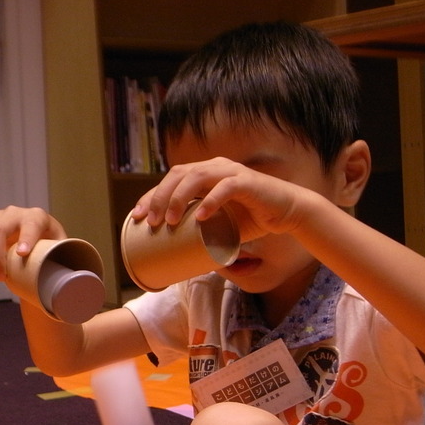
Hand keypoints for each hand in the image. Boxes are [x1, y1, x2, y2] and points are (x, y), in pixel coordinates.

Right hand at [0, 207, 66, 281]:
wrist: (44, 247)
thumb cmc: (57, 255)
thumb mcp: (65, 259)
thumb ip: (68, 266)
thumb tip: (78, 288)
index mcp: (38, 217)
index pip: (30, 224)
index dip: (26, 238)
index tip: (22, 255)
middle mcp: (16, 213)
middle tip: (1, 278)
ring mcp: (0, 217)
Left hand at [128, 158, 309, 244]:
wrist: (287, 212)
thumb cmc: (253, 218)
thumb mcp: (221, 224)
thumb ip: (201, 231)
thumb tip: (178, 256)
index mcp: (205, 174)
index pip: (171, 179)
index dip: (150, 196)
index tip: (136, 217)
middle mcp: (215, 167)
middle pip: (178, 175)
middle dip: (159, 198)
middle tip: (151, 222)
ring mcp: (231, 172)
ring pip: (197, 177)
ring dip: (179, 198)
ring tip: (171, 221)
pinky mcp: (248, 183)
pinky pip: (226, 188)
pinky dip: (211, 202)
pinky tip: (200, 217)